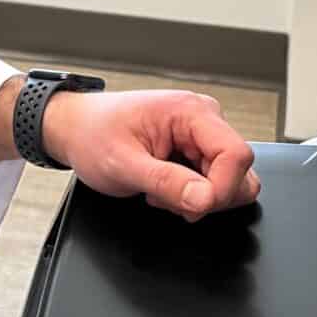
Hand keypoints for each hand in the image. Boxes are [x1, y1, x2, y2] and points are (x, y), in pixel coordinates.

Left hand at [45, 89, 258, 218]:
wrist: (76, 129)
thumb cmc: (93, 135)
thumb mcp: (123, 164)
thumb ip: (166, 182)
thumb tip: (205, 199)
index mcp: (190, 111)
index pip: (236, 155)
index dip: (221, 189)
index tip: (193, 206)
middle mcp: (203, 118)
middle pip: (240, 172)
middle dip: (209, 197)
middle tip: (168, 197)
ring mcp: (202, 135)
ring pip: (231, 182)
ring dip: (199, 198)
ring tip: (161, 189)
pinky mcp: (197, 150)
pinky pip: (214, 183)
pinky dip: (192, 195)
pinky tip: (164, 187)